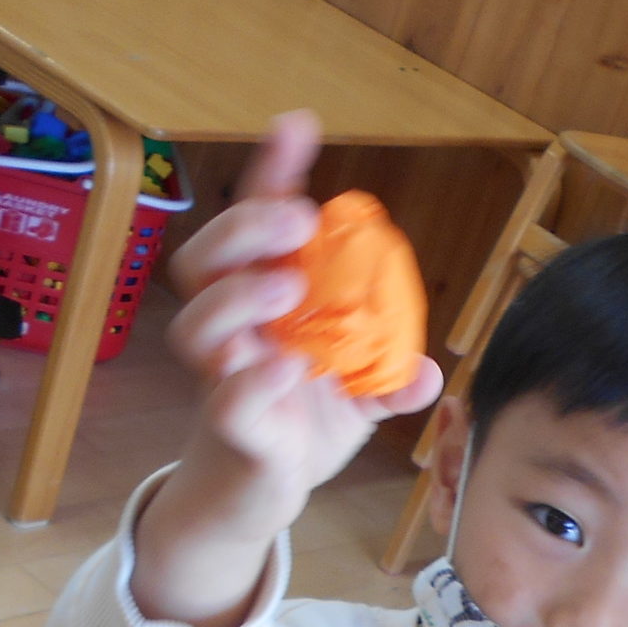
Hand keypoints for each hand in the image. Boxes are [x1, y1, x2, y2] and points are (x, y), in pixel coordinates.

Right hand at [133, 111, 441, 626]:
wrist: (255, 499)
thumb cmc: (295, 428)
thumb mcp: (355, 398)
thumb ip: (389, 375)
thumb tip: (429, 370)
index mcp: (262, 306)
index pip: (257, 228)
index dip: (272, 175)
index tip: (297, 127)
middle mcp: (233, 333)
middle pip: (204, 261)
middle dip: (244, 229)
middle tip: (298, 223)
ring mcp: (224, 380)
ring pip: (198, 326)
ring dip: (238, 296)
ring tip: (287, 288)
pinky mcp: (233, 432)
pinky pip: (228, 401)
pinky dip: (252, 383)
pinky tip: (282, 370)